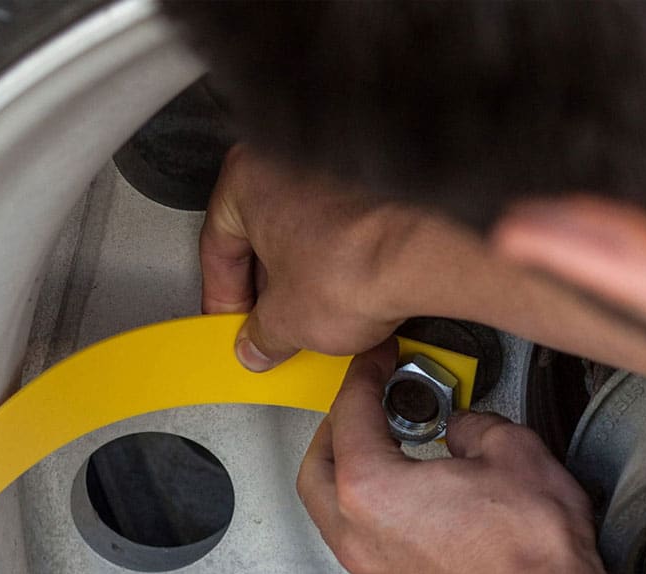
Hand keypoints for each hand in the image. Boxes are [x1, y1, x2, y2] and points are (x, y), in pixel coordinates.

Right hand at [200, 145, 416, 370]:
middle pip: (262, 238)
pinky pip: (344, 230)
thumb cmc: (358, 261)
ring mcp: (337, 168)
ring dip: (304, 279)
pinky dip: (341, 262)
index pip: (217, 249)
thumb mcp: (286, 321)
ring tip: (313, 318)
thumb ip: (260, 336)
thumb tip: (259, 343)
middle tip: (268, 329)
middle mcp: (290, 158)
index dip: (222, 301)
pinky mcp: (378, 186)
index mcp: (247, 177)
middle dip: (266, 291)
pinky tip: (350, 294)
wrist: (428, 253)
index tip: (231, 326)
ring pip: (305, 234)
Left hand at [296, 340, 600, 573]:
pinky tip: (402, 492)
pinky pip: (357, 538)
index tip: (377, 362)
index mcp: (369, 490)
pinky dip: (365, 507)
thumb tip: (463, 427)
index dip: (364, 376)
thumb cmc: (530, 552)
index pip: (348, 415)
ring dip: (346, 472)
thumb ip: (474, 424)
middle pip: (318, 467)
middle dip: (337, 428)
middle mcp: (357, 534)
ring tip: (381, 444)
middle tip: (364, 402)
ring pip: (330, 509)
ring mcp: (372, 569)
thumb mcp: (511, 450)